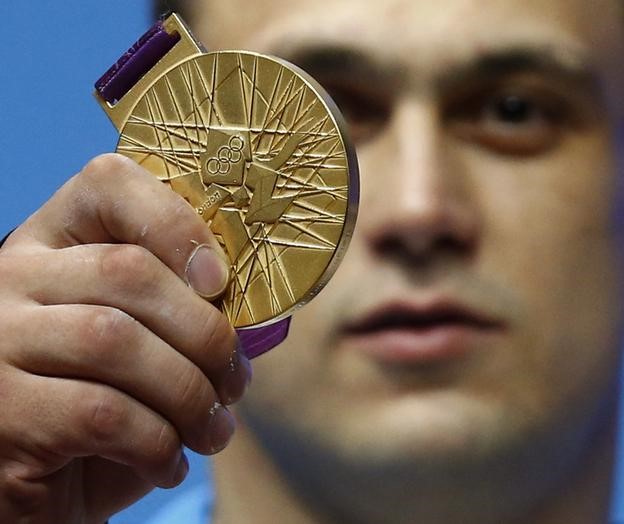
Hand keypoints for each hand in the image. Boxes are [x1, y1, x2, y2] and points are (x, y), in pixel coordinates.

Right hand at [0, 154, 250, 522]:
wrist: (39, 491)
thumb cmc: (103, 409)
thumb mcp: (144, 346)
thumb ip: (187, 313)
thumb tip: (258, 315)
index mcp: (55, 243)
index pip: (108, 183)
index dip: (176, 223)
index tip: (219, 282)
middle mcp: (12, 277)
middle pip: (128, 271)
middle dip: (205, 333)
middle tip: (234, 381)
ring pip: (116, 341)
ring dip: (188, 393)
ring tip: (212, 430)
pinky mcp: (2, 412)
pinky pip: (100, 413)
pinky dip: (156, 442)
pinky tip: (169, 462)